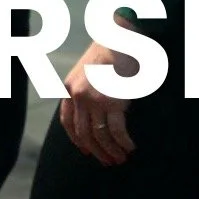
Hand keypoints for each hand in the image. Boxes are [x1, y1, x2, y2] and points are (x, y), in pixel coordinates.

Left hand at [60, 40, 134, 166]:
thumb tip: (94, 113)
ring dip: (111, 151)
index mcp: (68, 88)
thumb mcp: (87, 70)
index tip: (86, 151)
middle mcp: (78, 96)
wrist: (119, 37)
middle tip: (108, 162)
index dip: (77, 140)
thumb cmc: (108, 52)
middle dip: (97, 151)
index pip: (67, 122)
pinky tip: (130, 147)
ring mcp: (94, 100)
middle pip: (83, 133)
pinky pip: (117, 131)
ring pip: (100, 136)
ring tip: (121, 159)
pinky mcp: (112, 102)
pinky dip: (124, 143)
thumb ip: (85, 89)